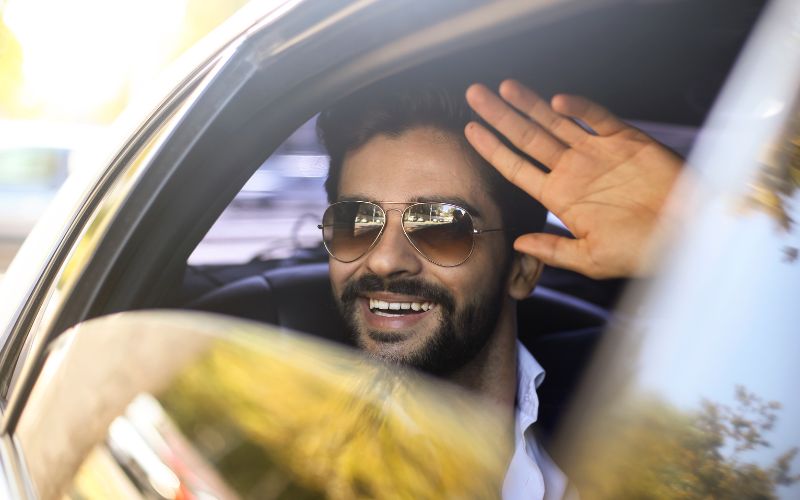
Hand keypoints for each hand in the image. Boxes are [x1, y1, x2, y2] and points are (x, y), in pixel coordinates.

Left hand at [464, 80, 681, 278]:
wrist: (687, 236)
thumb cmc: (640, 251)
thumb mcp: (590, 258)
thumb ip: (553, 249)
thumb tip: (516, 242)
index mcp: (560, 197)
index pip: (516, 168)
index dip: (492, 149)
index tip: (470, 130)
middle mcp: (573, 171)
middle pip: (527, 138)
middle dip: (500, 116)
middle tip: (474, 94)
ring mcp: (597, 153)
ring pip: (555, 122)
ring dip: (529, 104)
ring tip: (502, 87)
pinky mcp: (626, 140)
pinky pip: (598, 118)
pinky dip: (580, 108)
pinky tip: (557, 102)